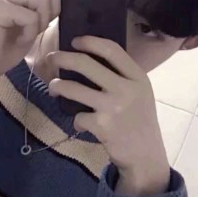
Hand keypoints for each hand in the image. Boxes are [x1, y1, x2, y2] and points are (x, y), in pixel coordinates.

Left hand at [47, 35, 169, 196]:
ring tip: (53, 87)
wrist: (146, 156)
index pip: (111, 49)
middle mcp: (126, 88)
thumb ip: (122, 75)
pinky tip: (81, 123)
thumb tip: (89, 57)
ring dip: (57, 86)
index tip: (75, 41)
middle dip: (63, 58)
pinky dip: (75, 119)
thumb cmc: (140, 120)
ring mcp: (113, 107)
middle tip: (51, 58)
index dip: (90, 41)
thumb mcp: (140, 92)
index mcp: (137, 76)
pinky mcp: (101, 125)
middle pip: (86, 64)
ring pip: (73, 88)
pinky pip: (77, 116)